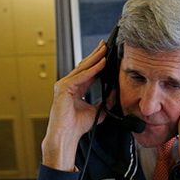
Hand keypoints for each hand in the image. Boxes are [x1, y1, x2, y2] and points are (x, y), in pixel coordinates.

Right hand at [41, 40, 113, 170]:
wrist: (67, 135)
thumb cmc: (77, 126)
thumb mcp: (97, 111)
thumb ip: (106, 101)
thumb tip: (115, 92)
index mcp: (76, 88)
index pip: (88, 71)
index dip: (98, 61)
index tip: (107, 53)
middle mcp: (69, 84)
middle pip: (84, 65)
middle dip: (96, 54)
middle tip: (105, 44)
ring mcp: (64, 85)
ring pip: (82, 68)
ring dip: (95, 58)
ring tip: (105, 50)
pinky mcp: (64, 88)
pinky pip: (81, 76)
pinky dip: (92, 69)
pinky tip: (101, 63)